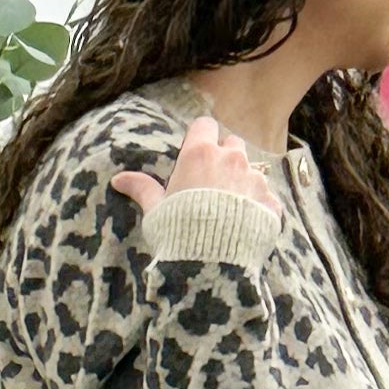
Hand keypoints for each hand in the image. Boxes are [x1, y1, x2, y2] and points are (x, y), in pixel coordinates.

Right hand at [116, 110, 277, 219]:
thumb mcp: (155, 210)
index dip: (200, 137)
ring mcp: (255, 180)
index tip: (194, 152)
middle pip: (232, 143)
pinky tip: (244, 224)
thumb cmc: (178, 231)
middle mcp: (231, 160)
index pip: (205, 125)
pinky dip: (257, 206)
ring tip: (228, 209)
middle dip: (224, 156)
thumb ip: (142, 189)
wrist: (214, 262)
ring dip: (241, 182)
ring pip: (251, 170)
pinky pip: (265, 197)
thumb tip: (118, 179)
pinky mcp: (271, 202)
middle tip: (211, 180)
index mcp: (200, 155)